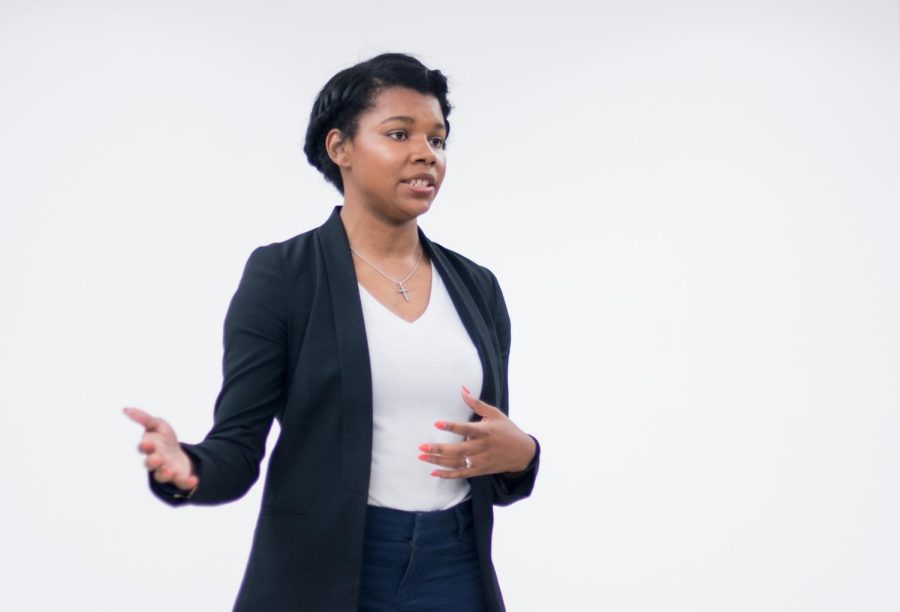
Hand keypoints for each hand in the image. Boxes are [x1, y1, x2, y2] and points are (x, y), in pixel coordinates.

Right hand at [123, 407, 197, 491]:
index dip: (144, 446)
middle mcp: (156, 462)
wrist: (178, 455)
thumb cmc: (164, 440)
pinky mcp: (179, 478)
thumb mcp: (157, 425)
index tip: (147, 443)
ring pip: (162, 476)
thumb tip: (125, 409)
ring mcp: (167, 471)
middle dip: (153, 462)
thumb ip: (143, 418)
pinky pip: (182, 483)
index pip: (144, 449)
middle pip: (150, 464)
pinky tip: (194, 480)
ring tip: (169, 471)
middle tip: (156, 458)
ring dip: (165, 474)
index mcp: (150, 449)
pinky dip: (187, 483)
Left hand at [417, 385, 536, 478]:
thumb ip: (476, 403)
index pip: (466, 428)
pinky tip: (434, 472)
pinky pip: (462, 474)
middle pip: (458, 450)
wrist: (523, 453)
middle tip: (422, 446)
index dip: (452, 426)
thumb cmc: (507, 430)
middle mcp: (482, 447)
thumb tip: (462, 389)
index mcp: (485, 431)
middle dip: (439, 449)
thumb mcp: (495, 414)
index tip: (437, 423)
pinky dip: (448, 475)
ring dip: (438, 461)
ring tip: (422, 456)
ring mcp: (481, 460)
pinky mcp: (480, 470)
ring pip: (457, 463)